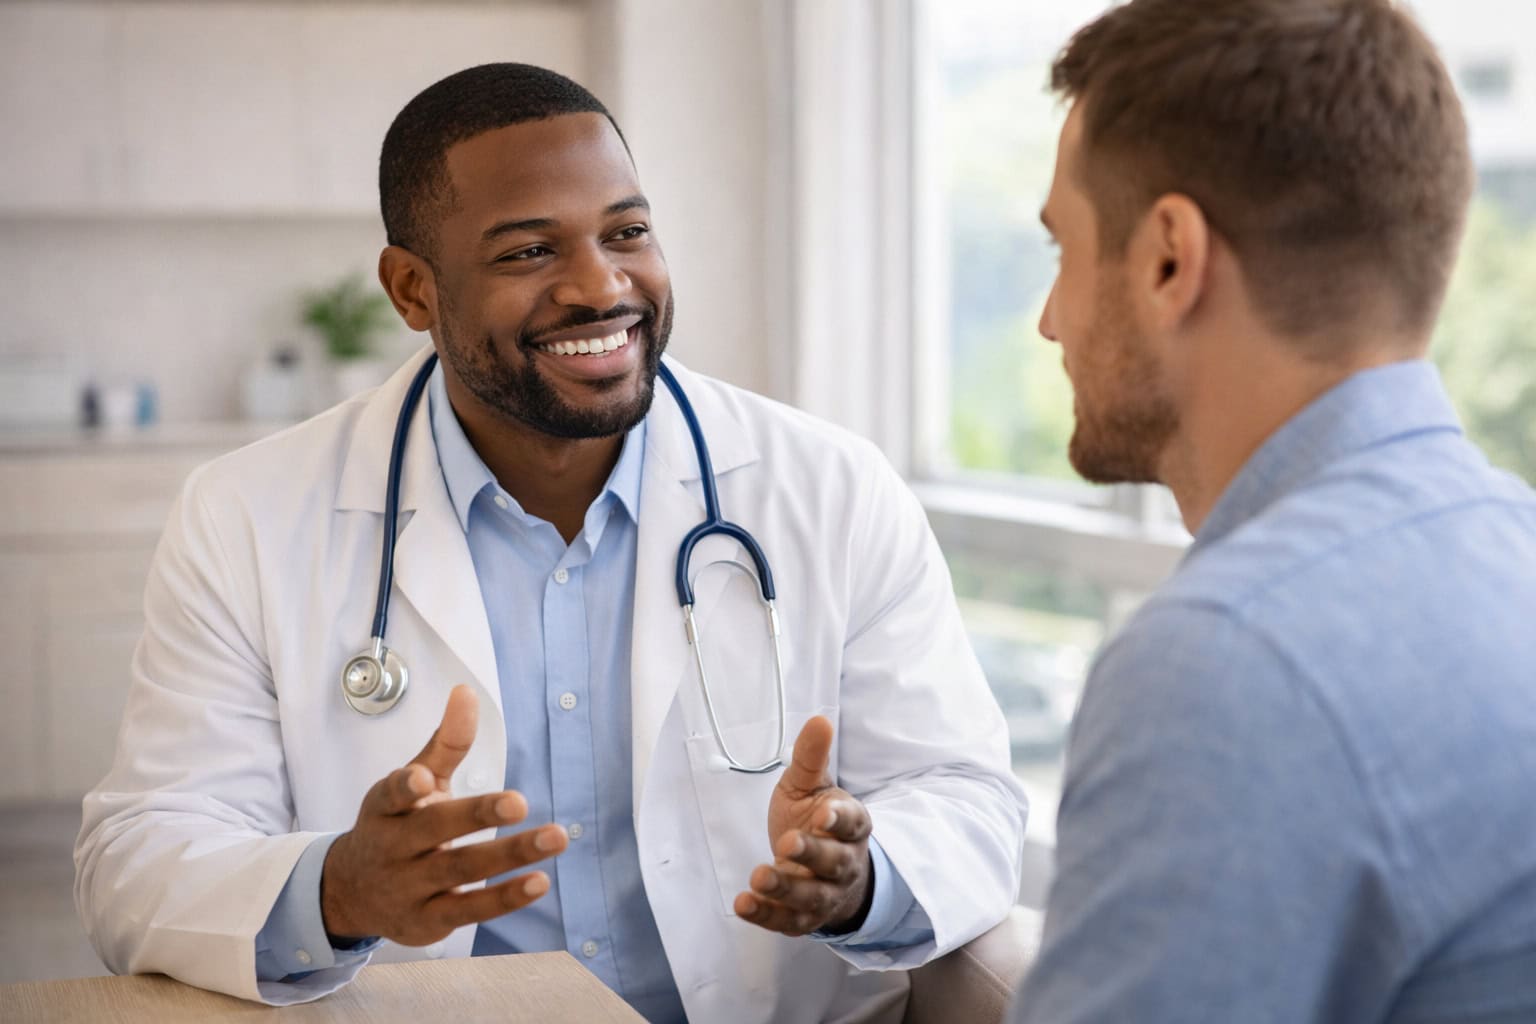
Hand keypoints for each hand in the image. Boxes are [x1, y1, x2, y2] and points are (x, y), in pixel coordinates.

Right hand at [321, 684, 568, 945]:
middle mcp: (393, 848)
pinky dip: (504, 897)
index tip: (424, 777)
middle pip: (434, 830)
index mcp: (387, 808)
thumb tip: (466, 692)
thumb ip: (444, 743)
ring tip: (555, 837)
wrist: (351, 893)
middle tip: (519, 802)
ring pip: (459, 870)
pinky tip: (539, 881)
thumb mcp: (412, 782)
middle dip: (477, 815)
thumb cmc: (395, 825)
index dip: (407, 786)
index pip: (393, 794)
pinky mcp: (428, 920)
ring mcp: (408, 887)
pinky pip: (470, 909)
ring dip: (509, 855)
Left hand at [734, 716, 873, 936]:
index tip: (823, 813)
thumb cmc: (815, 820)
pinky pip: (788, 921)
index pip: (851, 822)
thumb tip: (818, 719)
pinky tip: (744, 903)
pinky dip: (767, 915)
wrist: (825, 873)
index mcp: (852, 825)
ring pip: (812, 896)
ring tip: (758, 876)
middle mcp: (844, 862)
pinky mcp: (805, 918)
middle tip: (787, 843)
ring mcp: (826, 894)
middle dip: (812, 853)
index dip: (838, 820)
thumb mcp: (810, 786)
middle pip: (834, 862)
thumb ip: (811, 758)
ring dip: (786, 888)